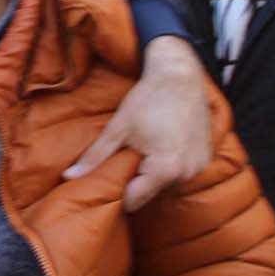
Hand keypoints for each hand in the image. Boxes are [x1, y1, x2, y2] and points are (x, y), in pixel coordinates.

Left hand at [64, 35, 210, 210]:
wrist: (180, 75)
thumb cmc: (148, 99)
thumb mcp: (118, 128)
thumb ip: (95, 156)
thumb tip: (69, 177)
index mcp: (166, 169)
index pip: (134, 200)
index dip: (117, 192)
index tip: (106, 180)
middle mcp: (187, 173)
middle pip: (150, 192)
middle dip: (134, 181)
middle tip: (124, 157)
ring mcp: (199, 166)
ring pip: (165, 183)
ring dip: (152, 173)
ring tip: (143, 147)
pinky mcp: (205, 158)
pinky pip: (180, 172)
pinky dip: (169, 165)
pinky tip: (160, 143)